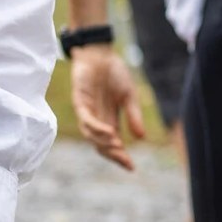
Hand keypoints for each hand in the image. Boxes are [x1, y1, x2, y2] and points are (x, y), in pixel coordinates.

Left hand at [69, 44, 144, 170]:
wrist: (100, 53)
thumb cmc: (114, 72)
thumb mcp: (128, 96)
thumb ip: (133, 115)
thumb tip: (141, 138)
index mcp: (109, 120)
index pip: (113, 144)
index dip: (120, 157)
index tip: (131, 167)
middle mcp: (97, 119)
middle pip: (101, 145)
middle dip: (113, 155)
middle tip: (125, 161)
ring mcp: (87, 111)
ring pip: (91, 136)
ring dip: (103, 143)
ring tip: (117, 147)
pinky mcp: (80, 101)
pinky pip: (86, 120)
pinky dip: (96, 128)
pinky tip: (109, 132)